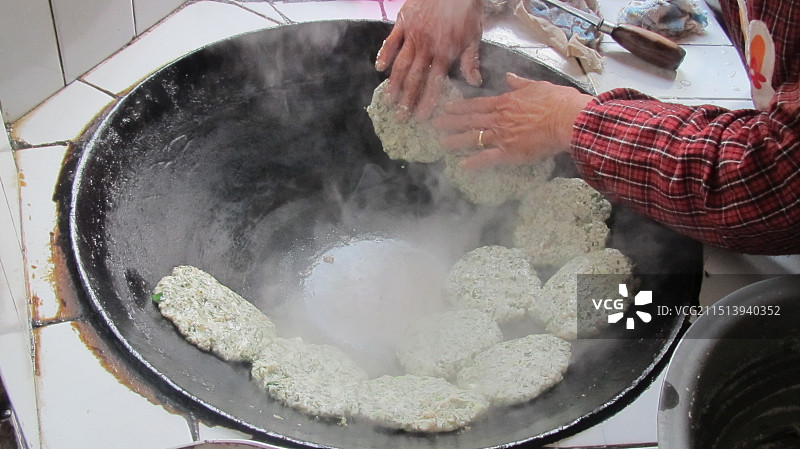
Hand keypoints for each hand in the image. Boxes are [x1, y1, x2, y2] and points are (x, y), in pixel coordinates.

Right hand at [375, 0, 483, 120]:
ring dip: (394, 84)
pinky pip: (391, 41)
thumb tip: (475, 82)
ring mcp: (412, 36)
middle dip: (407, 100)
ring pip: (400, 64)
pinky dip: (384, 54)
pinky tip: (379, 68)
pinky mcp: (402, 23)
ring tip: (389, 100)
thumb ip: (471, 61)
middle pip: (414, 79)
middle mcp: (426, 48)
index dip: (427, 102)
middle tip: (401, 117)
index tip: (421, 117)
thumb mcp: (474, 36)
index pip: (434, 84)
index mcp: (444, 53)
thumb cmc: (465, 10)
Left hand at [433, 73, 593, 168]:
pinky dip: (474, 163)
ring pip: (473, 137)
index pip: (476, 104)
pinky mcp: (509, 153)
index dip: (460, 107)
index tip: (446, 107)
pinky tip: (462, 165)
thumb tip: (509, 77)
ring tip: (442, 143)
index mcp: (505, 102)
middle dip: (450, 122)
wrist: (568, 119)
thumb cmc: (557, 101)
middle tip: (435, 124)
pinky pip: (487, 159)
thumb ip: (520, 83)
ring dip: (456, 140)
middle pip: (470, 120)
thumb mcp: (537, 85)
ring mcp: (502, 136)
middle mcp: (499, 119)